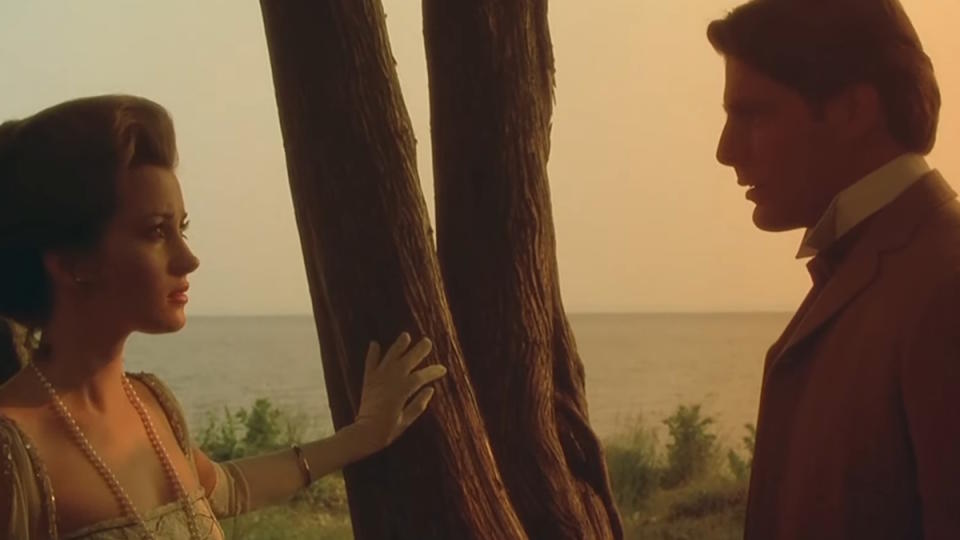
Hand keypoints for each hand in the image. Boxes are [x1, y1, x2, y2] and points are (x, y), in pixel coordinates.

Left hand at [351, 332, 446, 454]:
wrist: (363, 433)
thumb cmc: (387, 431)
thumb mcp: (406, 421)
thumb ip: (418, 404)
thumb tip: (430, 389)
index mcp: (402, 391)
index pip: (421, 377)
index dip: (432, 372)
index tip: (443, 369)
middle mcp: (391, 381)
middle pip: (407, 361)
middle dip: (418, 351)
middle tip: (427, 341)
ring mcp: (378, 379)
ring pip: (390, 358)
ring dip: (398, 346)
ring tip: (405, 335)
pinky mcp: (368, 381)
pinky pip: (370, 364)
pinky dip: (372, 354)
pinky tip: (374, 343)